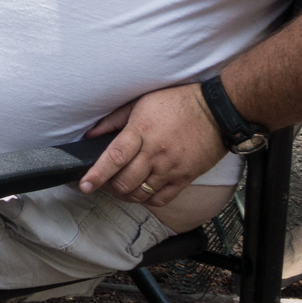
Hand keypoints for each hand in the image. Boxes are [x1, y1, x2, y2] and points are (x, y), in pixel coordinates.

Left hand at [78, 83, 226, 207]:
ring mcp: (171, 167)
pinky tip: (141, 192)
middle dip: (108, 187)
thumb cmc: (176, 103)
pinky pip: (161, 199)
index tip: (85, 185)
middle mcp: (155, 153)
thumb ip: (113, 120)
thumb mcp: (140, 103)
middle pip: (125, 182)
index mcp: (141, 131)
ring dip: (125, 195)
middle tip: (102, 183)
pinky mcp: (185, 177)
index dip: (97, 174)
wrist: (216, 111)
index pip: (114, 158)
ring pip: (140, 194)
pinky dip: (146, 200)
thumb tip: (90, 136)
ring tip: (120, 188)